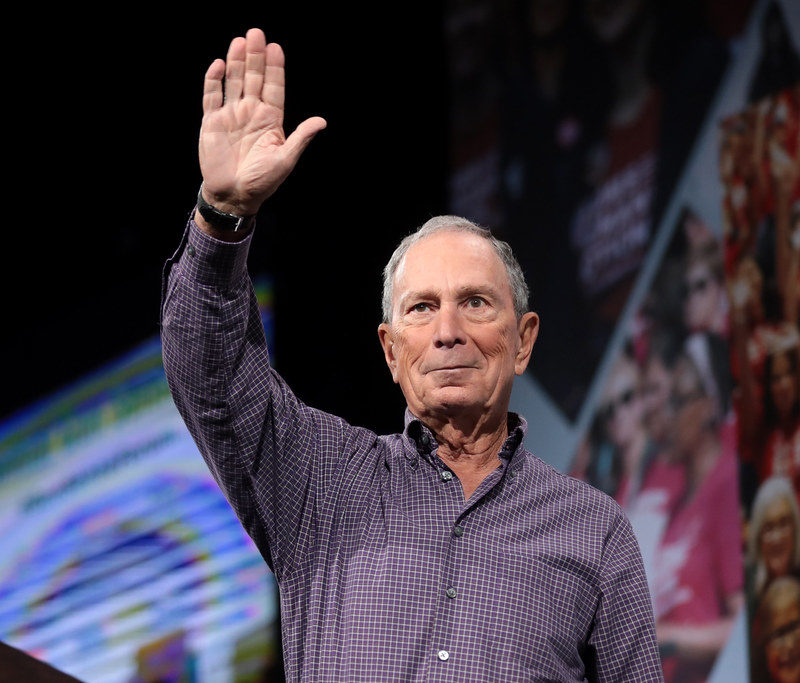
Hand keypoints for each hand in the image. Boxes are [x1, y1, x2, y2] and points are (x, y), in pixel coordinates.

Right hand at [199, 28, 325, 216]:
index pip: (274, 87)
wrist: (234, 195)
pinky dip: (213, 81)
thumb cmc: (262, 181)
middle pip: (254, 78)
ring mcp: (231, 115)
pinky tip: (218, 66)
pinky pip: (211, 97)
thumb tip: (322, 121)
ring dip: (236, 63)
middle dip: (255, 57)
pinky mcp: (212, 122)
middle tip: (255, 33)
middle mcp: (251, 112)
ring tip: (239, 42)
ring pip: (234, 82)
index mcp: (271, 119)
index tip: (275, 48)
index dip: (275, 68)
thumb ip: (300, 138)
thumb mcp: (285, 159)